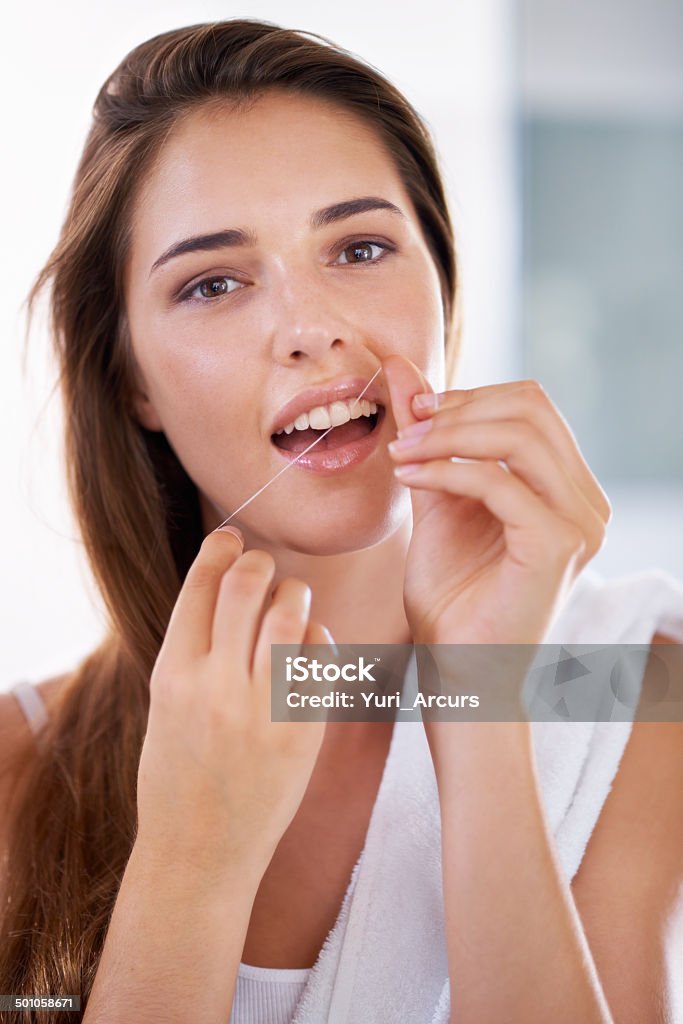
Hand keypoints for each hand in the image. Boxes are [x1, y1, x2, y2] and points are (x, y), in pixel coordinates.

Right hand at [136, 528, 333, 881]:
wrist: (199, 855)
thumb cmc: (176, 779)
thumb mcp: (164, 707)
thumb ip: (193, 650)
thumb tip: (226, 586)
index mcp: (172, 675)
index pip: (199, 585)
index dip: (218, 549)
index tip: (230, 537)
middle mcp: (216, 686)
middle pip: (247, 585)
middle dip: (258, 561)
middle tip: (263, 566)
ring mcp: (262, 709)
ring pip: (291, 613)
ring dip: (295, 593)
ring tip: (292, 598)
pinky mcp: (303, 731)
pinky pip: (322, 657)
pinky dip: (319, 638)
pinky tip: (310, 646)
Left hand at [382, 354, 611, 646]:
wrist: (459, 672)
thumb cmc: (451, 597)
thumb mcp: (436, 499)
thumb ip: (428, 437)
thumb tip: (400, 368)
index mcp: (567, 488)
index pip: (531, 406)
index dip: (469, 396)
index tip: (413, 409)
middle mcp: (586, 501)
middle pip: (531, 408)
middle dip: (458, 409)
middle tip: (405, 427)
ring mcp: (580, 522)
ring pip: (519, 435)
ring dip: (448, 435)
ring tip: (401, 452)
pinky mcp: (557, 544)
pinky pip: (498, 481)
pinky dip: (446, 470)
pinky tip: (409, 478)